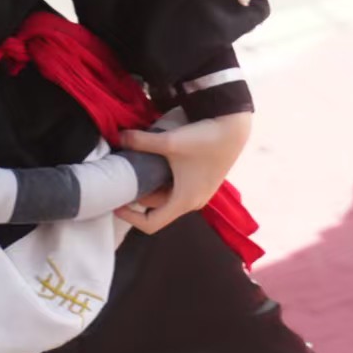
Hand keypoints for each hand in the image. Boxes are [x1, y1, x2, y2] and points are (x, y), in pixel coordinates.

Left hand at [114, 114, 253, 234]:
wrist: (235, 128)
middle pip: (157, 209)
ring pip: (167, 198)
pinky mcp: (204, 183)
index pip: (150, 224)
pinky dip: (164, 181)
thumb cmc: (204, 139)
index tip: (117, 203)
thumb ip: (140, 142)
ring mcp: (200, 193)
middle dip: (139, 195)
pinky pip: (178, 190)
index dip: (129, 218)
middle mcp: (193, 202)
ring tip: (140, 167)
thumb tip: (119, 137)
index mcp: (184, 201)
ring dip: (152, 187)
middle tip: (125, 176)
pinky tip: (159, 162)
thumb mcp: (169, 141)